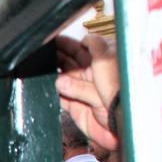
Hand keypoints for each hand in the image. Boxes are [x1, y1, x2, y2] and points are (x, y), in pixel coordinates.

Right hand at [54, 33, 119, 150]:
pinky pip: (60, 98)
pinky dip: (53, 93)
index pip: (84, 49)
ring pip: (63, 79)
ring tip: (41, 65)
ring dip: (53, 73)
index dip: (70, 44)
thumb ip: (95, 46)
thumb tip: (85, 39)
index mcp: (103, 62)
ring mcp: (83, 92)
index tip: (56, 39)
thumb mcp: (107, 61)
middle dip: (57, 56)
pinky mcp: (75, 107)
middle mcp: (92, 76)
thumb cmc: (120, 91)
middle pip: (71, 63)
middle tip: (43, 50)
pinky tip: (46, 85)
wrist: (119, 122)